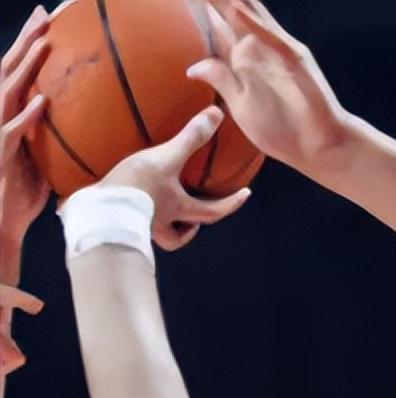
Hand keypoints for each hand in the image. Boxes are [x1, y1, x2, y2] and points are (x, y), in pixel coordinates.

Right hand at [0, 5, 49, 242]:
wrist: (4, 220)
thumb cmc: (24, 191)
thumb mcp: (44, 157)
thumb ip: (58, 138)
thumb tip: (91, 130)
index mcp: (11, 114)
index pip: (20, 72)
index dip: (30, 45)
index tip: (48, 22)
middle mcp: (1, 116)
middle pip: (11, 69)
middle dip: (26, 41)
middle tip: (45, 16)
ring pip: (9, 91)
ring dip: (26, 67)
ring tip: (43, 45)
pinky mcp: (1, 154)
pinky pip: (14, 131)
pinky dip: (27, 116)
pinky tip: (41, 103)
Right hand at [98, 106, 250, 250]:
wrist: (99, 212)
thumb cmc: (136, 187)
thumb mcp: (166, 159)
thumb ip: (191, 137)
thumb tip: (217, 115)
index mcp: (181, 210)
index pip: (216, 210)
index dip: (233, 202)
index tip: (246, 194)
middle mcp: (165, 224)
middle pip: (188, 230)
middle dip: (197, 223)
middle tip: (202, 212)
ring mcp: (143, 227)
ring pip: (164, 233)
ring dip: (169, 223)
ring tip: (168, 210)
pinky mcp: (120, 223)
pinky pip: (135, 221)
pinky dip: (136, 215)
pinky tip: (126, 202)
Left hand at [188, 0, 349, 176]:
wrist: (321, 147)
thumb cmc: (284, 133)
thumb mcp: (242, 107)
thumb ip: (222, 81)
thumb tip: (193, 67)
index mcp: (243, 62)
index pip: (217, 25)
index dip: (202, 8)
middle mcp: (259, 49)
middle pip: (231, 9)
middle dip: (215, 1)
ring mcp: (278, 49)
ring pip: (249, 11)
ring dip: (232, 2)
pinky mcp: (295, 57)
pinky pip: (270, 34)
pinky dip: (253, 19)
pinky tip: (234, 7)